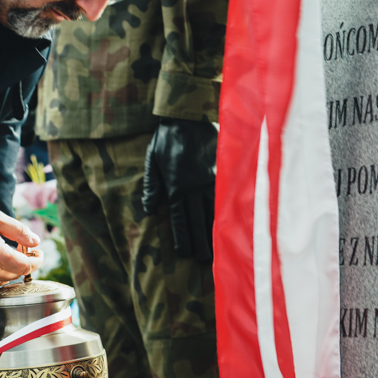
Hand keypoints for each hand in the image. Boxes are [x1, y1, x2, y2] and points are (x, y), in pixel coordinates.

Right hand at [0, 203, 40, 285]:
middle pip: (17, 275)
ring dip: (12, 269)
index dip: (37, 261)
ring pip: (5, 279)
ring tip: (10, 253)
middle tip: (25, 249)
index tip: (39, 253)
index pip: (26, 266)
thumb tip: (35, 241)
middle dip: (25, 263)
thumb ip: (19, 230)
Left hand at [142, 119, 217, 262]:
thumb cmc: (166, 139)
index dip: (182, 238)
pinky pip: (224, 196)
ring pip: (213, 211)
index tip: (184, 253)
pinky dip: (226, 212)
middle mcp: (194, 187)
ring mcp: (210, 180)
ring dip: (214, 232)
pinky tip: (229, 225)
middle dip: (200, 242)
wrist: (187, 116)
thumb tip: (149, 209)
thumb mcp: (151, 161)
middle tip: (205, 262)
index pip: (180, 219)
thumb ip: (151, 186)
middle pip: (198, 221)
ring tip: (218, 249)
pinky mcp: (220, 172)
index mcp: (176, 187)